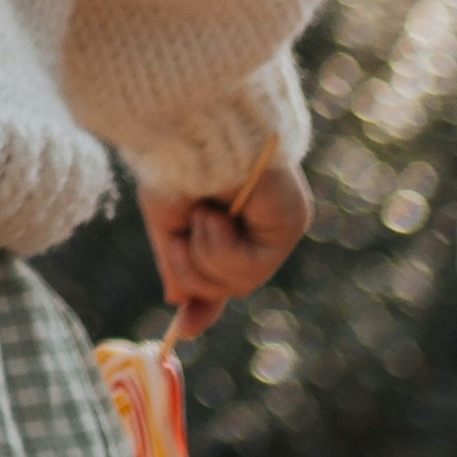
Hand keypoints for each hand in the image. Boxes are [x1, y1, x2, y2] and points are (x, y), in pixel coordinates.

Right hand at [147, 149, 308, 324]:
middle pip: (229, 285)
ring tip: (198, 218)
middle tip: (179, 244)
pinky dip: (220, 249)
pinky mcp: (290, 222)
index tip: (187, 330)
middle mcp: (259, 224)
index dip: (205, 302)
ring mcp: (277, 225)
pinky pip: (251, 268)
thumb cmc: (172, 160)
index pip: (225, 271)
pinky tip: (215, 217)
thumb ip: (176, 262)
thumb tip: (177, 301)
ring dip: (204, 258)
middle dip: (195, 275)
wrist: (189, 125)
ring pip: (238, 284)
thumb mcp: (166, 220)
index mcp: (229, 219)